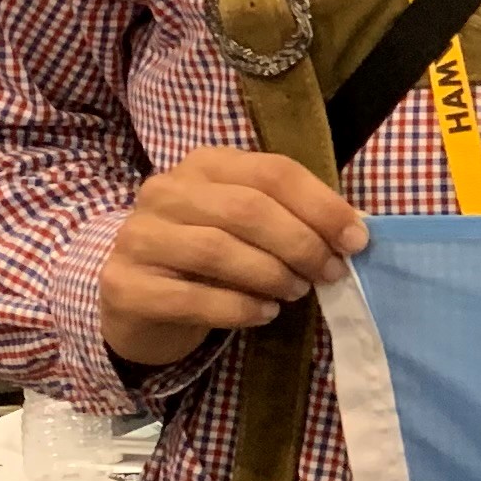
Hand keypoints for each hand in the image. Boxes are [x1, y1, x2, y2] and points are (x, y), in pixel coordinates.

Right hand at [101, 149, 367, 368]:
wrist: (138, 299)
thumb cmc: (209, 258)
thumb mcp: (249, 226)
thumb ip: (293, 218)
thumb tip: (353, 234)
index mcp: (206, 165)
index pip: (273, 173)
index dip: (322, 206)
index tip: (356, 241)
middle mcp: (166, 191)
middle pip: (248, 209)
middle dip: (301, 244)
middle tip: (330, 273)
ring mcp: (139, 236)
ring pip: (218, 250)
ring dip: (271, 275)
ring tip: (296, 292)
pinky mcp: (124, 285)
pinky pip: (192, 297)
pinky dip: (239, 308)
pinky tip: (264, 314)